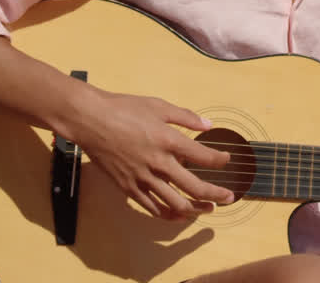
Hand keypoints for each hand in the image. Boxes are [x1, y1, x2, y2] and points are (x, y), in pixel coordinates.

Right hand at [74, 89, 233, 218]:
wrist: (89, 120)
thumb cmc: (123, 109)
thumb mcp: (158, 106)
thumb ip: (186, 117)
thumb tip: (208, 125)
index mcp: (168, 140)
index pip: (203, 157)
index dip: (219, 160)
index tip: (227, 160)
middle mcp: (158, 163)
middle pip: (194, 186)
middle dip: (216, 194)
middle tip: (229, 197)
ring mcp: (142, 178)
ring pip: (175, 203)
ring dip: (196, 208)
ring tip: (208, 208)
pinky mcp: (128, 187)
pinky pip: (152, 207)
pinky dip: (168, 214)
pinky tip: (179, 214)